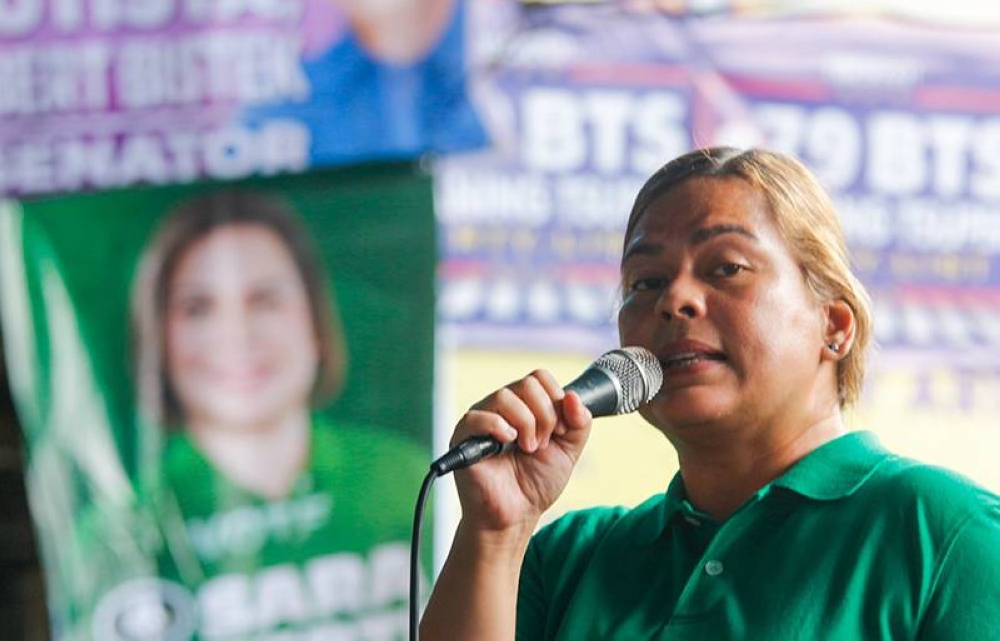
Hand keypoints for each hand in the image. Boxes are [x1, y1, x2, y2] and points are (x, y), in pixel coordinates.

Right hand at [450, 370, 592, 534]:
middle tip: (542, 444)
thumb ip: (579, 423)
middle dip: (545, 415)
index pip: (539, 378)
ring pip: (505, 397)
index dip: (556, 400)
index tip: (561, 431)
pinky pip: (477, 417)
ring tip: (528, 449)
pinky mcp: (464, 437)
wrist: (516, 516)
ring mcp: (481, 420)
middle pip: (527, 384)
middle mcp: (501, 408)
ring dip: (526, 424)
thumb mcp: (568, 451)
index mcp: (525, 406)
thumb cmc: (536, 484)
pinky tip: (508, 444)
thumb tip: (574, 396)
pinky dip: (499, 428)